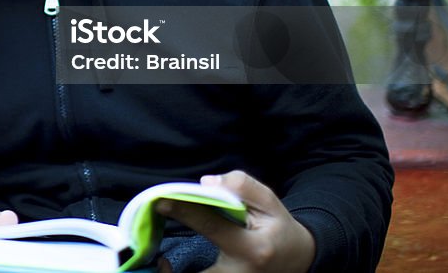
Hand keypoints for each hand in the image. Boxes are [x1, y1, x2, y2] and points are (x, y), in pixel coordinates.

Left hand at [156, 170, 314, 272]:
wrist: (299, 261)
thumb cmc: (279, 229)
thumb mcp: (270, 203)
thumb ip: (242, 186)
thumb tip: (206, 183)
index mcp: (252, 248)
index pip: (211, 225)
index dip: (183, 210)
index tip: (160, 200)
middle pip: (197, 269)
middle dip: (169, 262)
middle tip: (148, 234)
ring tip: (151, 256)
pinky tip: (164, 266)